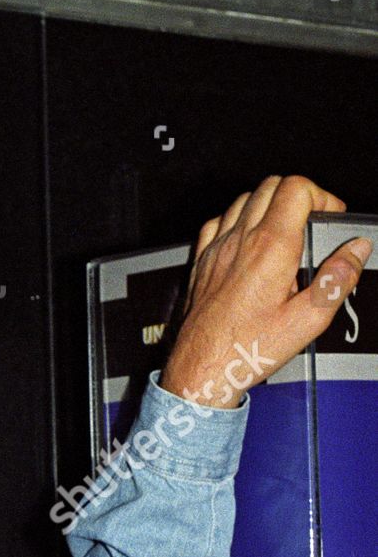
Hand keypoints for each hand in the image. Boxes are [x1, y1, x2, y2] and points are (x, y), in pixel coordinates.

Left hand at [159, 175, 371, 407]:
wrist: (200, 371)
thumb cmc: (246, 351)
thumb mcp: (306, 322)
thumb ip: (336, 281)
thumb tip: (355, 251)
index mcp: (271, 249)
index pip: (297, 188)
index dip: (321, 196)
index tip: (329, 218)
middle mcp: (241, 241)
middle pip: (272, 185)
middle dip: (299, 196)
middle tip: (311, 223)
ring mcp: (218, 249)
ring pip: (245, 199)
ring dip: (269, 205)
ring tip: (284, 232)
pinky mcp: (202, 262)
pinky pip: (219, 221)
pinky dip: (238, 220)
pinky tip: (248, 242)